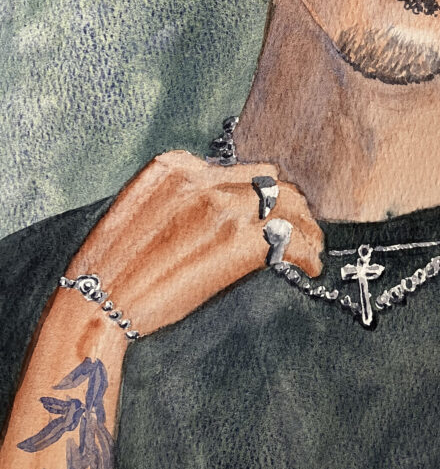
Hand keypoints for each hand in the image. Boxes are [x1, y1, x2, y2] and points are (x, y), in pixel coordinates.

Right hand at [64, 150, 323, 335]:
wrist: (97, 303)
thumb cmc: (113, 270)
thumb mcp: (139, 209)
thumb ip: (178, 197)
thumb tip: (219, 208)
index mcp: (173, 165)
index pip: (238, 169)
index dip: (259, 194)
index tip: (268, 213)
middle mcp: (201, 178)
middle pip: (269, 179)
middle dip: (289, 204)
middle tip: (301, 228)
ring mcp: (222, 206)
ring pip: (286, 204)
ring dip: (306, 227)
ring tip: (312, 247)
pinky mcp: (237, 241)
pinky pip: (288, 238)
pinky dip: (306, 252)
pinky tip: (309, 266)